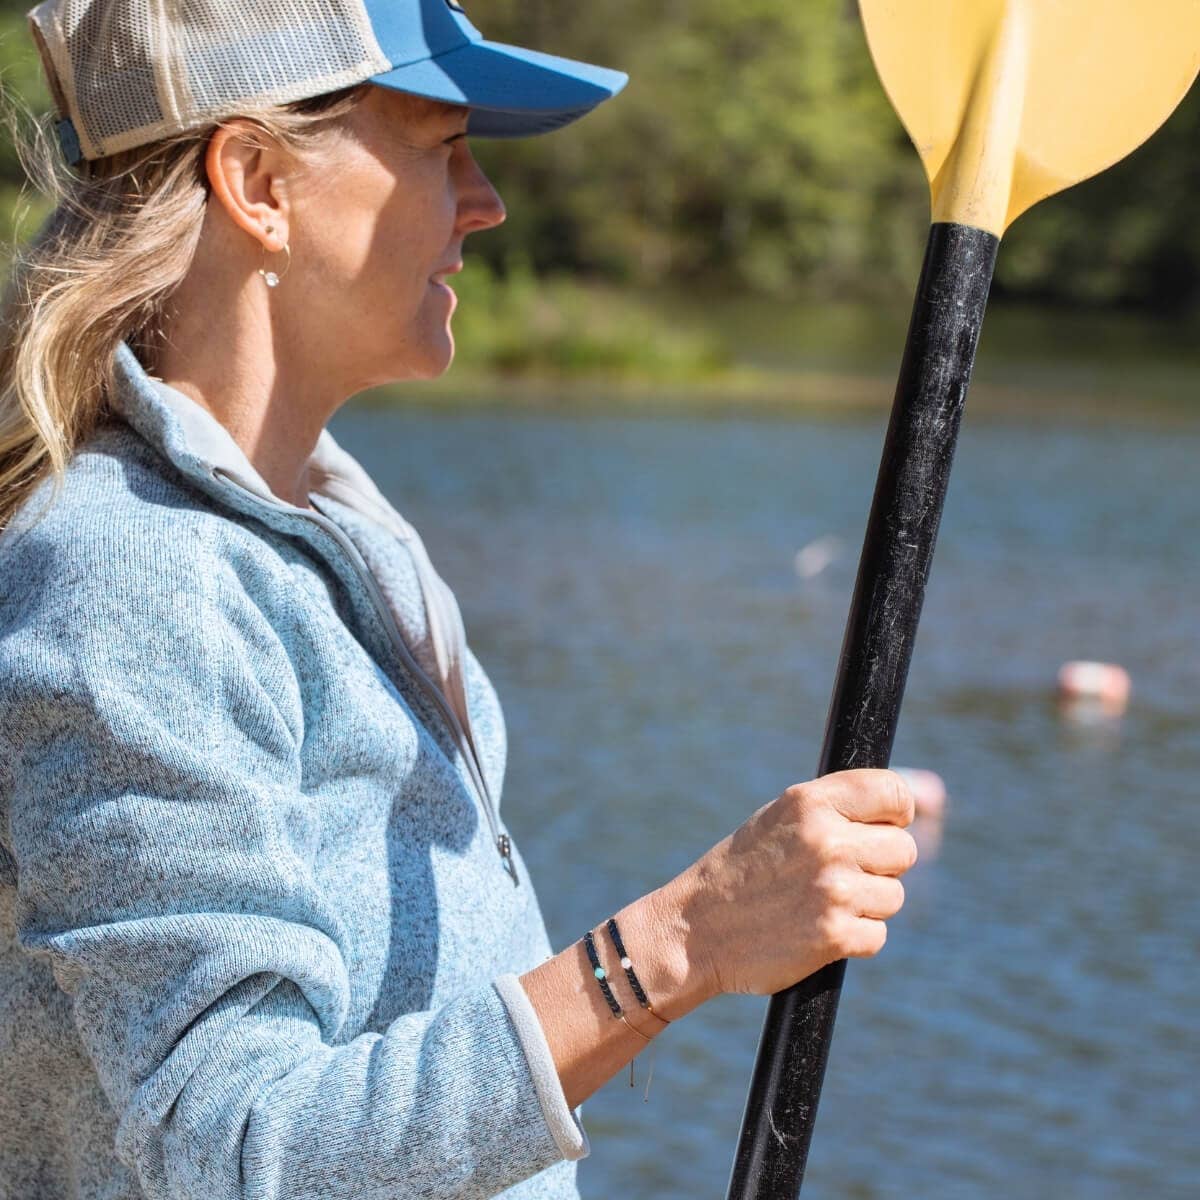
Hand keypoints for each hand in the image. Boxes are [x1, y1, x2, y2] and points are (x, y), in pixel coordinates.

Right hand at [668, 769, 917, 1002]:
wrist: (696, 930)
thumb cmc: (743, 870)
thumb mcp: (781, 819)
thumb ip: (836, 808)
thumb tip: (909, 804)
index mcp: (810, 802)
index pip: (894, 794)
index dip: (895, 814)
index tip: (882, 828)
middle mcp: (826, 840)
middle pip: (904, 850)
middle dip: (880, 866)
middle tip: (840, 875)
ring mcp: (833, 888)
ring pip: (893, 895)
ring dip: (866, 905)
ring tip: (819, 903)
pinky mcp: (835, 935)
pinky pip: (877, 935)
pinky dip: (853, 939)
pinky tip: (816, 931)